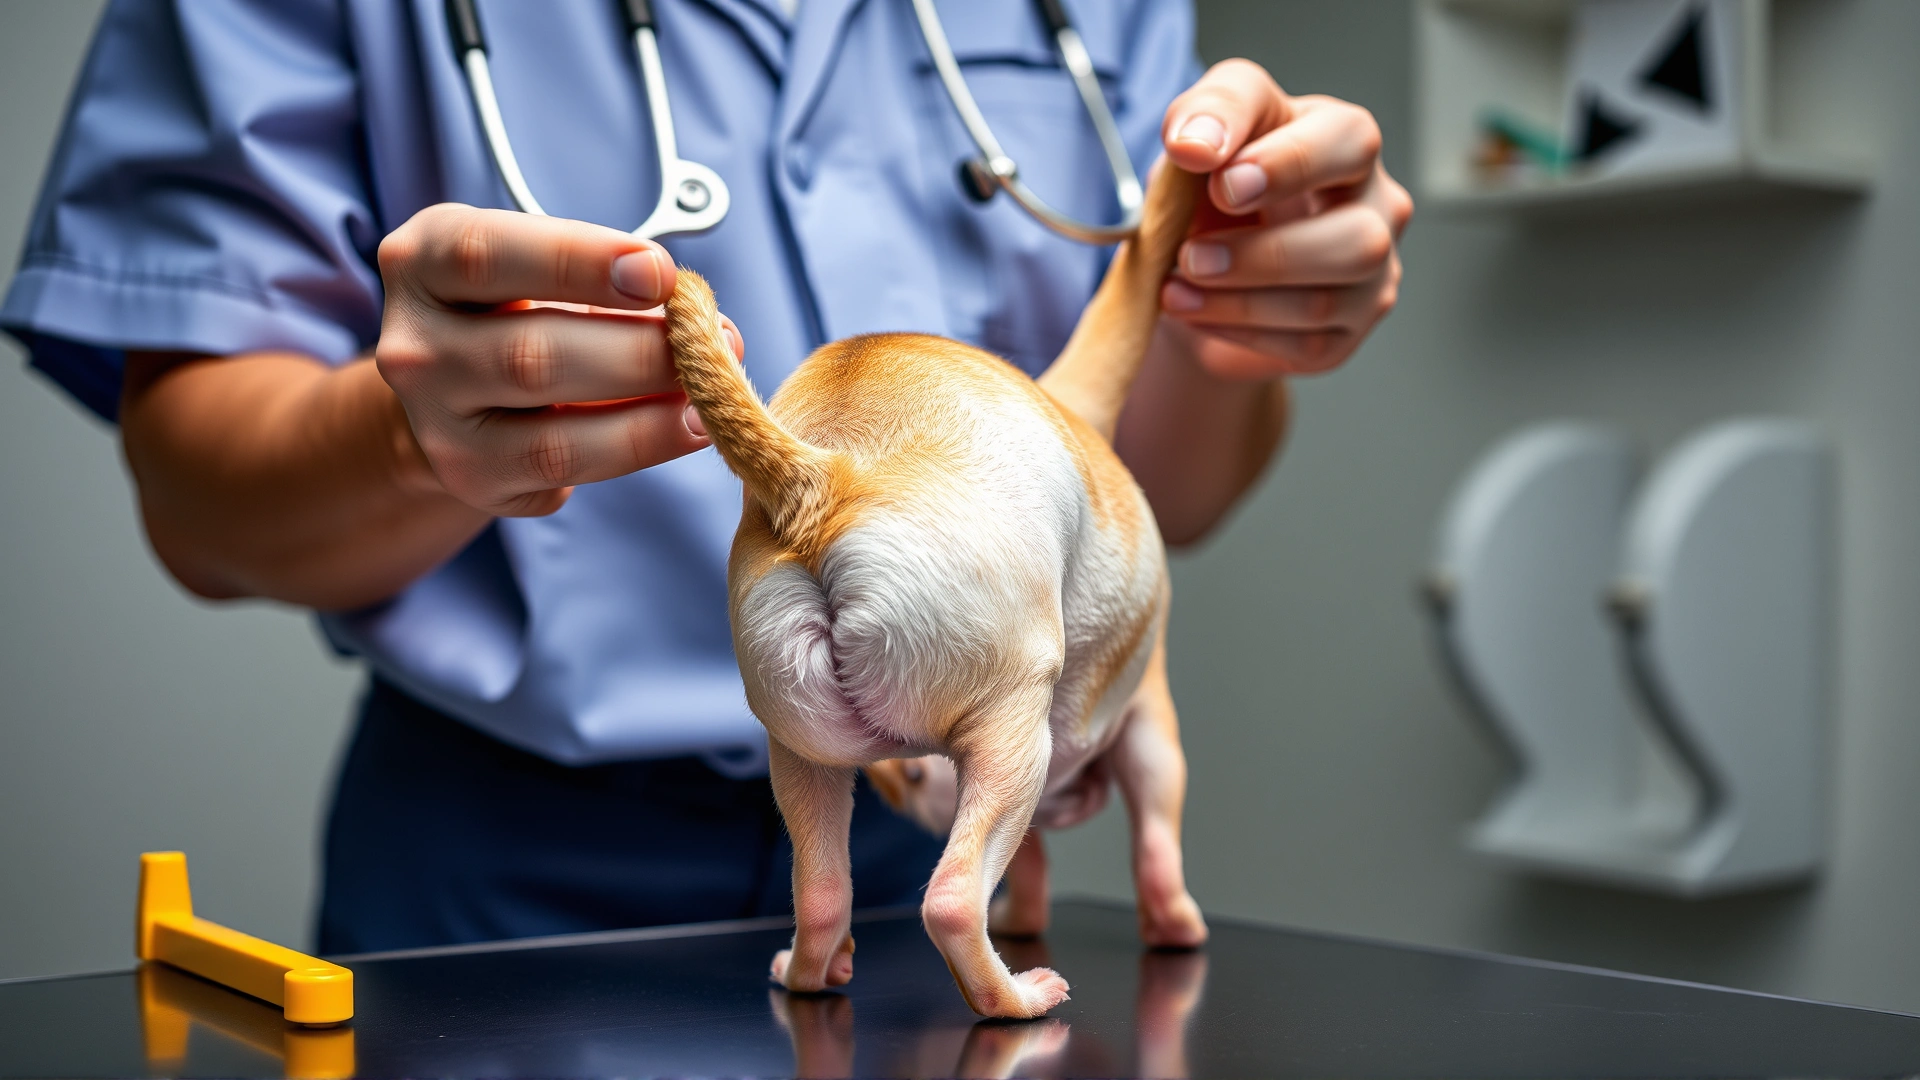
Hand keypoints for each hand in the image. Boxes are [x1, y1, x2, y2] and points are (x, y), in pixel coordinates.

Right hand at [375, 204, 737, 515]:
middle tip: (713, 347)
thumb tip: (713, 331)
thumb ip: (611, 283)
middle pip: (532, 354)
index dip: (579, 261)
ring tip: (708, 402)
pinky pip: (562, 477)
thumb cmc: (518, 303)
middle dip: (639, 353)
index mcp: (424, 261)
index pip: (488, 255)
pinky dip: (630, 453)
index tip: (660, 272)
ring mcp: (436, 425)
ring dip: (647, 420)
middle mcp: (414, 346)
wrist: (457, 385)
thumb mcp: (542, 264)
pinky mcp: (472, 480)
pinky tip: (676, 432)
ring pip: (551, 436)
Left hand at [1157, 59, 1411, 379]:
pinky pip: (1304, 343)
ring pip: (1326, 299)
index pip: (1348, 141)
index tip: (1222, 184)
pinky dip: (1238, 330)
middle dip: (1261, 254)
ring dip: (1238, 299)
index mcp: (1346, 141)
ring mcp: (1372, 276)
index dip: (1287, 164)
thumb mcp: (1204, 130)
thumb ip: (1206, 114)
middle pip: (1356, 238)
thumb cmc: (1216, 186)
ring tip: (1176, 288)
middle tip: (1189, 256)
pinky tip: (1196, 311)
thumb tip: (1194, 144)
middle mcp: (1377, 207)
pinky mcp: (1346, 332)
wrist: (1197, 265)